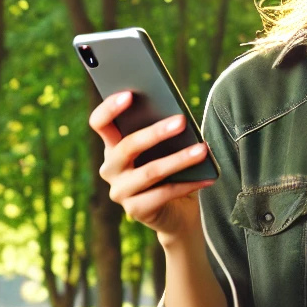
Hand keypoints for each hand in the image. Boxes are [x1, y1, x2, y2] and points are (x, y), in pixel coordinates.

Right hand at [90, 90, 213, 243]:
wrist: (177, 212)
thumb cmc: (171, 171)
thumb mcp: (165, 149)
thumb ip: (163, 133)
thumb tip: (179, 116)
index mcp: (112, 146)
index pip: (100, 123)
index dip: (110, 108)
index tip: (130, 94)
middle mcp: (110, 169)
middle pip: (127, 146)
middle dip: (156, 132)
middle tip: (181, 120)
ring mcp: (120, 192)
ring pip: (150, 172)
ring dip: (179, 159)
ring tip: (202, 149)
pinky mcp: (135, 210)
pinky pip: (164, 194)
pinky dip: (188, 184)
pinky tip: (207, 177)